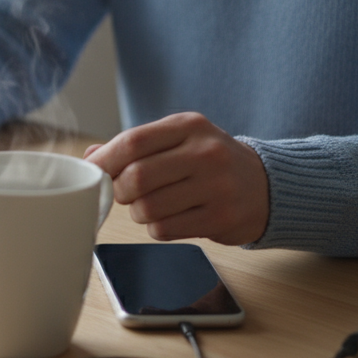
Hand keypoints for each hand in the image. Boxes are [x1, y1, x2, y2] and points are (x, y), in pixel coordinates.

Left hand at [83, 112, 268, 244]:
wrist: (266, 186)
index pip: (132, 142)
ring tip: (153, 205)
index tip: (93, 171)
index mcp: (189, 126)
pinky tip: (172, 218)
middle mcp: (205, 152)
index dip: (104, 160)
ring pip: (147, 208)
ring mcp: (216, 186)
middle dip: (120, 190)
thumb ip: (136, 145)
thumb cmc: (211, 162)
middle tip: (127, 193)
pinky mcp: (221, 217)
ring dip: (138, 212)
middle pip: (136, 177)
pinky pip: (164, 230)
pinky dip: (157, 228)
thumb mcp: (179, 140)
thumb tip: (91, 156)